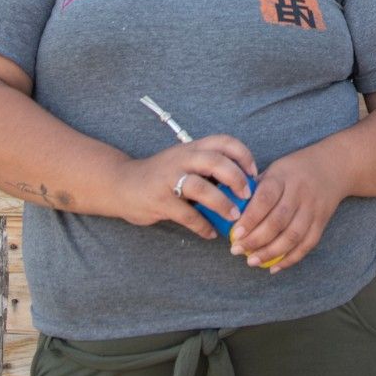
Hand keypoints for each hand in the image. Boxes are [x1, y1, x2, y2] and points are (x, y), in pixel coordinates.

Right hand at [113, 135, 256, 240]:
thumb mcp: (184, 162)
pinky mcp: (159, 200)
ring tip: (233, 217)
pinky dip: (202, 226)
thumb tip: (243, 186)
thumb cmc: (161, 175)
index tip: (254, 173)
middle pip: (215, 161)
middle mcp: (181, 159)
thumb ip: (208, 169)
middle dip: (236, 178)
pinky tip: (211, 233)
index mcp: (191, 148)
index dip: (243, 155)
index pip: (223, 141)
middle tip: (248, 195)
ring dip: (222, 203)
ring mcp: (169, 179)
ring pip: (201, 187)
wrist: (121, 184)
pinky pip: (186, 214)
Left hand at [229, 146, 345, 273]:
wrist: (334, 166)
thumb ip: (256, 188)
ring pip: (293, 236)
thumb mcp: (275, 169)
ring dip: (271, 253)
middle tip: (237, 250)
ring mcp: (313, 208)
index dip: (250, 218)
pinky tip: (274, 267)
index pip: (265, 199)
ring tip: (252, 261)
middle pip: (278, 221)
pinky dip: (291, 258)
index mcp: (283, 176)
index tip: (235, 233)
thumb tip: (230, 209)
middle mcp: (300, 192)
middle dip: (256, 240)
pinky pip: (307, 244)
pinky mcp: (322, 221)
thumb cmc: (295, 169)